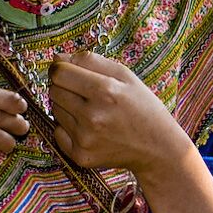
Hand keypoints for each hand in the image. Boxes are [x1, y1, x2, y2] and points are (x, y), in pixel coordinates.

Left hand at [48, 51, 191, 175]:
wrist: (158, 148)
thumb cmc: (142, 107)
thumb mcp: (125, 76)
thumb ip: (89, 61)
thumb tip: (57, 58)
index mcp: (106, 91)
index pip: (59, 73)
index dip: (59, 69)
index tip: (66, 71)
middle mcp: (93, 116)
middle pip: (54, 91)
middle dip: (65, 88)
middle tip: (86, 93)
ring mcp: (85, 138)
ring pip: (55, 110)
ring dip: (67, 107)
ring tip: (92, 111)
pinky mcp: (80, 155)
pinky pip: (58, 132)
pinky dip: (68, 128)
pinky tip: (90, 129)